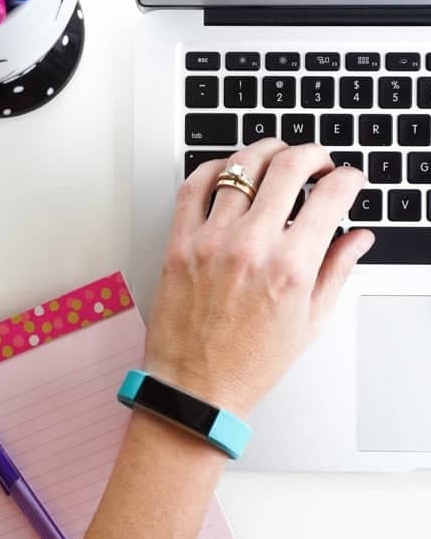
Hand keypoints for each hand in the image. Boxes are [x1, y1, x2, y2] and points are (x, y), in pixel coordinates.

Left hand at [144, 140, 374, 417]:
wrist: (194, 387)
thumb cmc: (249, 363)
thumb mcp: (308, 323)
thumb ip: (337, 271)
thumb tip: (359, 238)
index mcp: (291, 267)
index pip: (331, 197)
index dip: (349, 179)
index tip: (349, 179)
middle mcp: (251, 246)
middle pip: (289, 167)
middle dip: (313, 153)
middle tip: (317, 161)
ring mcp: (211, 241)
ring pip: (242, 166)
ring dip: (266, 151)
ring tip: (276, 155)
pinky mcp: (179, 243)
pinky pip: (194, 186)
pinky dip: (214, 167)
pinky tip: (228, 169)